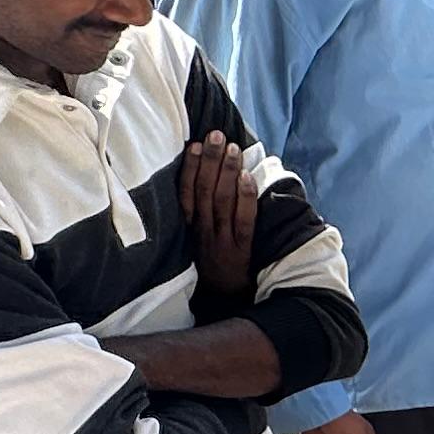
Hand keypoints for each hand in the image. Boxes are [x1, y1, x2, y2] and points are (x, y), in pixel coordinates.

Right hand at [184, 131, 259, 301]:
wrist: (223, 298)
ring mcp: (222, 240)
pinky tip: (247, 178)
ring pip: (222, 202)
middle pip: (204, 192)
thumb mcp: (196, 238)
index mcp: (190, 227)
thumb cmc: (211, 261)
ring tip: (232, 149)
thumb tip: (202, 176)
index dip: (190, 168)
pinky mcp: (241, 249)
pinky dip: (245, 198)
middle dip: (210, 161)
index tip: (194, 145)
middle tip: (216, 135)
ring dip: (227, 173)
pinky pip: (243, 221)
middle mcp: (203, 231)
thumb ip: (197, 212)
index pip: (186, 193)